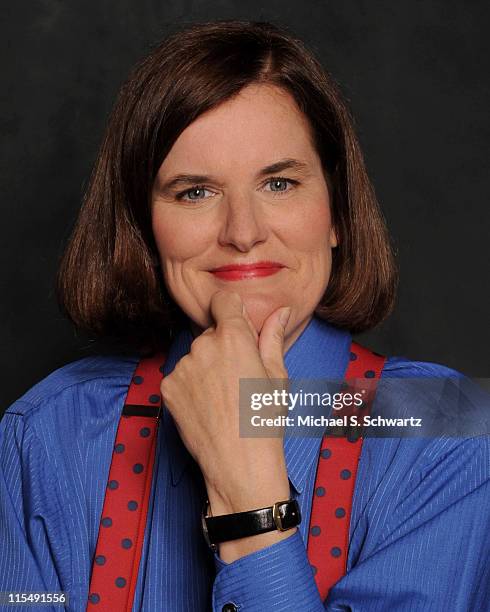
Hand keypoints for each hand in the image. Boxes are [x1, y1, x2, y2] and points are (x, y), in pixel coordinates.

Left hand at [160, 290, 294, 559]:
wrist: (239, 465)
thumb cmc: (265, 422)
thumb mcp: (277, 377)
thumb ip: (273, 337)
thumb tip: (280, 311)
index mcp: (234, 337)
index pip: (224, 300)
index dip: (232, 310)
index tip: (238, 325)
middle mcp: (203, 345)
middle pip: (211, 332)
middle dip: (222, 345)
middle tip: (237, 376)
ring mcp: (182, 367)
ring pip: (195, 355)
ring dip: (205, 366)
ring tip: (222, 396)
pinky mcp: (167, 387)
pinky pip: (181, 375)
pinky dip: (191, 385)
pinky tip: (206, 406)